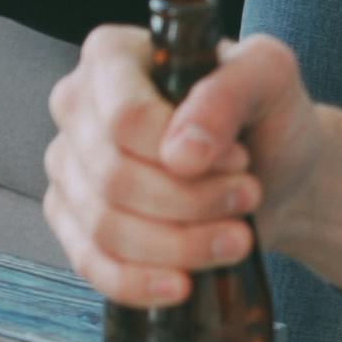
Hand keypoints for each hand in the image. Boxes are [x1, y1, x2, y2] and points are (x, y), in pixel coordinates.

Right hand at [43, 23, 311, 308]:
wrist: (272, 171)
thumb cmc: (265, 114)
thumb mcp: (270, 75)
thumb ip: (231, 90)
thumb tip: (182, 151)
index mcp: (112, 56)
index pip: (124, 118)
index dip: (180, 151)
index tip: (237, 159)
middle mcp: (76, 106)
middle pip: (114, 177)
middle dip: (190, 203)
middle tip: (247, 198)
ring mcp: (68, 166)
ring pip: (104, 226)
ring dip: (177, 244)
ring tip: (235, 237)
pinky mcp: (71, 221)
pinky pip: (89, 264)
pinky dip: (138, 282)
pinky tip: (182, 284)